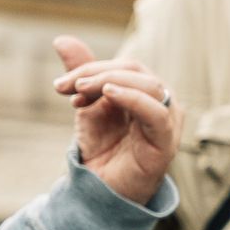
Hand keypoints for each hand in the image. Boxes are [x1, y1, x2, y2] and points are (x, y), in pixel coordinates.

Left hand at [52, 36, 180, 205]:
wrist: (103, 190)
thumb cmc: (104, 147)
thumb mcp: (88, 105)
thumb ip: (81, 73)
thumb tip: (61, 39)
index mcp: (147, 91)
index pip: (125, 66)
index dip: (92, 69)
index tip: (61, 86)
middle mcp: (163, 101)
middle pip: (135, 70)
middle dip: (97, 73)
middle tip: (65, 86)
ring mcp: (169, 120)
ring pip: (148, 85)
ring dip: (111, 82)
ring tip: (81, 92)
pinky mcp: (167, 140)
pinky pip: (157, 112)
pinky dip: (133, 98)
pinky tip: (109, 93)